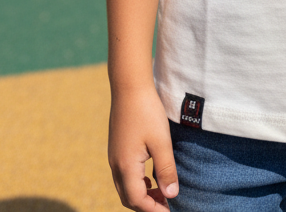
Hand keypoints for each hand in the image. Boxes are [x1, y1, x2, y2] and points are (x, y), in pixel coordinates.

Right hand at [108, 83, 179, 210]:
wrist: (129, 86)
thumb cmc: (147, 112)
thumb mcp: (161, 141)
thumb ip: (166, 169)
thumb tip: (171, 195)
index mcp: (126, 166)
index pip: (137, 200)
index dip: (153, 209)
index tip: (170, 211)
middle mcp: (116, 165)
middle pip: (129, 198)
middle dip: (147, 205)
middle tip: (167, 205)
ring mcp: (114, 156)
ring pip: (125, 187)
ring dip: (142, 194)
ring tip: (162, 192)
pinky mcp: (116, 148)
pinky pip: (124, 175)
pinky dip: (137, 182)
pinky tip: (151, 176)